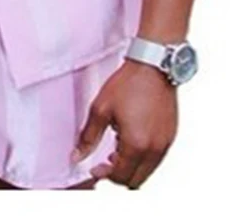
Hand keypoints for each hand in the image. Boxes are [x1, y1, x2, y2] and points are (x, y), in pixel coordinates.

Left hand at [71, 58, 177, 188]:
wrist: (153, 66)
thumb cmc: (128, 83)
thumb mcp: (101, 108)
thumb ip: (88, 137)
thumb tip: (76, 156)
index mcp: (136, 145)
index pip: (120, 177)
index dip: (105, 175)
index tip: (95, 168)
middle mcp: (154, 149)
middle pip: (135, 181)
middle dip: (118, 175)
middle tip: (104, 163)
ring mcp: (165, 143)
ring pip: (147, 171)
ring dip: (131, 167)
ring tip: (116, 149)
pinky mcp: (171, 135)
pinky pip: (156, 158)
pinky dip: (143, 158)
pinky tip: (131, 140)